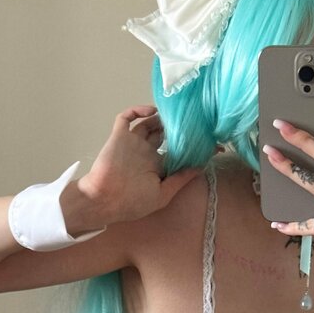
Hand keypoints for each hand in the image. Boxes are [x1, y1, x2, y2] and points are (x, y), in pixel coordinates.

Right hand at [79, 105, 214, 223]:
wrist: (103, 199)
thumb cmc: (132, 202)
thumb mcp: (162, 195)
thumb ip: (181, 179)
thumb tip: (201, 166)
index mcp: (156, 166)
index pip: (176, 151)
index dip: (190, 146)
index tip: (210, 142)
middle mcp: (146, 152)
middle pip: (163, 133)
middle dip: (176, 127)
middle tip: (191, 121)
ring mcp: (133, 142)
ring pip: (148, 122)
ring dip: (160, 117)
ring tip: (174, 114)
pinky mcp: (119, 135)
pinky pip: (126, 117)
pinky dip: (138, 110)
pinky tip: (151, 111)